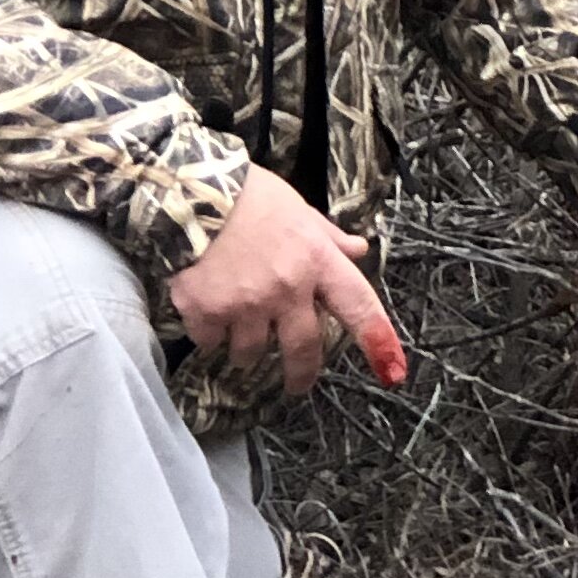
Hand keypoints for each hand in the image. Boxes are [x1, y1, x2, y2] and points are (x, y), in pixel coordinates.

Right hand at [168, 166, 407, 395]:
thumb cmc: (245, 195)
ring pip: (252, 351)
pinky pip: (212, 342)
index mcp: (316, 260)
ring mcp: (247, 304)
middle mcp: (288, 288)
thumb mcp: (296, 208)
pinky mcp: (208, 313)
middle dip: (302, 374)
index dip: (377, 340)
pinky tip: (204, 312)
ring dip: (245, 347)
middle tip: (298, 385)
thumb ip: (327, 236)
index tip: (391, 370)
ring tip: (236, 328)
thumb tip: (358, 250)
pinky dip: (209, 333)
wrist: (185, 192)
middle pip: (304, 348)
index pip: (359, 306)